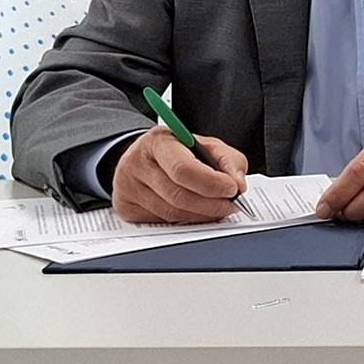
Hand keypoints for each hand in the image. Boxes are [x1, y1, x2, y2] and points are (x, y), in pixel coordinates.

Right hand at [111, 125, 248, 223]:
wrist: (142, 157)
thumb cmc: (177, 151)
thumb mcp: (204, 145)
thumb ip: (227, 159)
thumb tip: (238, 183)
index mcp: (158, 141)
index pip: (183, 168)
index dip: (211, 183)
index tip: (232, 189)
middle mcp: (137, 163)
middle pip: (178, 195)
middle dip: (211, 204)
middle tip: (230, 206)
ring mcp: (127, 187)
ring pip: (171, 213)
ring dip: (201, 216)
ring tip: (218, 210)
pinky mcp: (125, 208)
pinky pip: (161, 222)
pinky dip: (184, 221)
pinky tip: (196, 214)